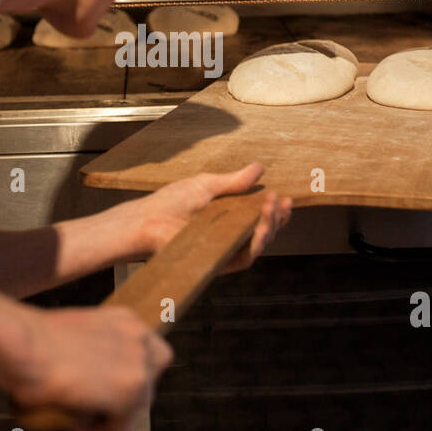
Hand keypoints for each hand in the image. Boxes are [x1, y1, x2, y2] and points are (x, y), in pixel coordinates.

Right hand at [8, 305, 172, 430]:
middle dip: (125, 398)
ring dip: (110, 417)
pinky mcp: (131, 394)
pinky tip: (76, 427)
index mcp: (126, 320)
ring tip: (79, 419)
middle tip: (94, 409)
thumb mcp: (72, 335)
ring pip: (136, 407)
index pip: (145, 354)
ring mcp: (140, 366)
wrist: (23, 346)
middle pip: (148, 381)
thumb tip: (89, 376)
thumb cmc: (30, 340)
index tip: (102, 389)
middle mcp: (140, 338)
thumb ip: (92, 351)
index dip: (125, 374)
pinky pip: (119, 428)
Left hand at [129, 163, 292, 272]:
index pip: (258, 216)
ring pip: (259, 244)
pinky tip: (260, 227)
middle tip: (278, 201)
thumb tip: (259, 168)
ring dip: (271, 227)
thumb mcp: (207, 185)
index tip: (283, 197)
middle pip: (264, 230)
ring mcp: (225, 249)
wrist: (149, 220)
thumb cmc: (170, 202)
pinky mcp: (219, 262)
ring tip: (271, 208)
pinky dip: (257, 243)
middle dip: (277, 217)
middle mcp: (229, 234)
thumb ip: (234, 182)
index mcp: (228, 216)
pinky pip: (246, 258)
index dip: (275, 209)